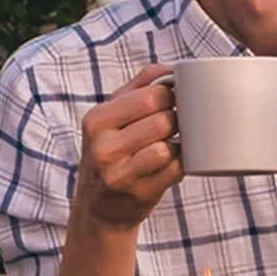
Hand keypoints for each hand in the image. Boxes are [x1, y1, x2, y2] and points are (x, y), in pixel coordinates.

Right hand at [73, 61, 184, 230]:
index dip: (171, 95)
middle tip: (175, 124)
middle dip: (176, 119)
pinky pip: (174, 169)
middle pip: (161, 120)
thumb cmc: (111, 152)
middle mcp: (102, 147)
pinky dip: (180, 163)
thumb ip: (139, 86)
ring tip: (172, 142)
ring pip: (167, 146)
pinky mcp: (138, 193)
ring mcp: (118, 174)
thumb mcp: (111, 117)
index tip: (174, 101)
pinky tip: (173, 162)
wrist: (99, 207)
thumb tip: (172, 68)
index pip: (148, 95)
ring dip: (178, 143)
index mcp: (96, 120)